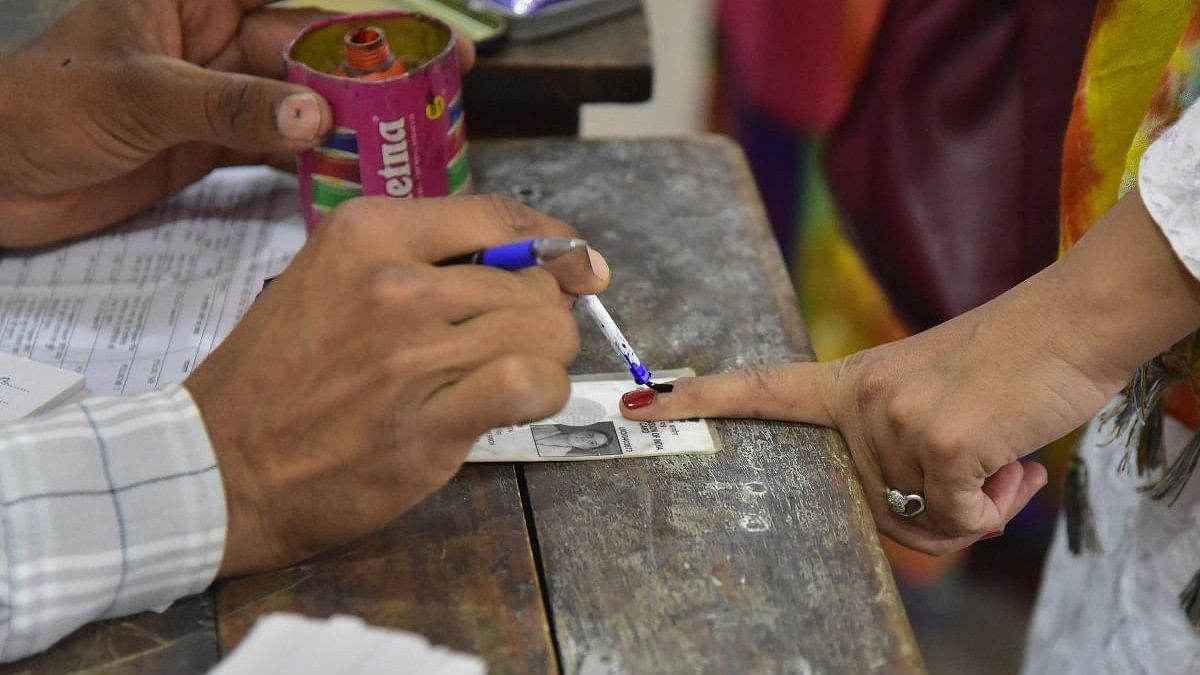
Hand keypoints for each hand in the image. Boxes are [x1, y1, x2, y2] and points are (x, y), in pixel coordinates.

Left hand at [0, 0, 474, 246]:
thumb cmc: (40, 109)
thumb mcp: (140, 93)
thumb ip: (229, 105)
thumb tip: (317, 116)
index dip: (359, 4)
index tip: (420, 20)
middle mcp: (212, 37)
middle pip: (309, 46)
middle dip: (370, 68)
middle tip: (436, 88)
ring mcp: (217, 93)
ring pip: (301, 100)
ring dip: (351, 121)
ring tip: (410, 136)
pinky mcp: (213, 143)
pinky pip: (279, 147)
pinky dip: (315, 163)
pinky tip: (356, 174)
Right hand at [185, 195, 608, 575]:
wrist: (219, 462)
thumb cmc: (279, 369)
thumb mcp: (332, 276)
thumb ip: (423, 260)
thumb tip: (540, 262)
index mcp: (369, 231)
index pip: (500, 216)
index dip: (555, 244)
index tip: (575, 267)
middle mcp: (396, 283)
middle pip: (533, 281)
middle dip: (544, 312)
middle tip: (517, 340)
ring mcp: (413, 354)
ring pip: (544, 330)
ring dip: (547, 356)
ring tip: (514, 374)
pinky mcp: (429, 421)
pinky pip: (529, 384)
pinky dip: (542, 392)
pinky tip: (518, 402)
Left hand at [620, 311, 1100, 552]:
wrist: (1073, 324)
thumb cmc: (1009, 364)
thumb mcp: (935, 399)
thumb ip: (902, 445)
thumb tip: (919, 512)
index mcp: (851, 381)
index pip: (762, 389)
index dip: (700, 400)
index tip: (640, 403)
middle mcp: (861, 399)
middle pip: (871, 505)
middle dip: (931, 512)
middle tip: (981, 470)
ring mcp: (894, 420)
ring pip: (922, 523)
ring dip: (975, 506)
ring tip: (1002, 452)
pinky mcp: (939, 443)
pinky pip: (958, 522)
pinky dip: (997, 508)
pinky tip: (1016, 462)